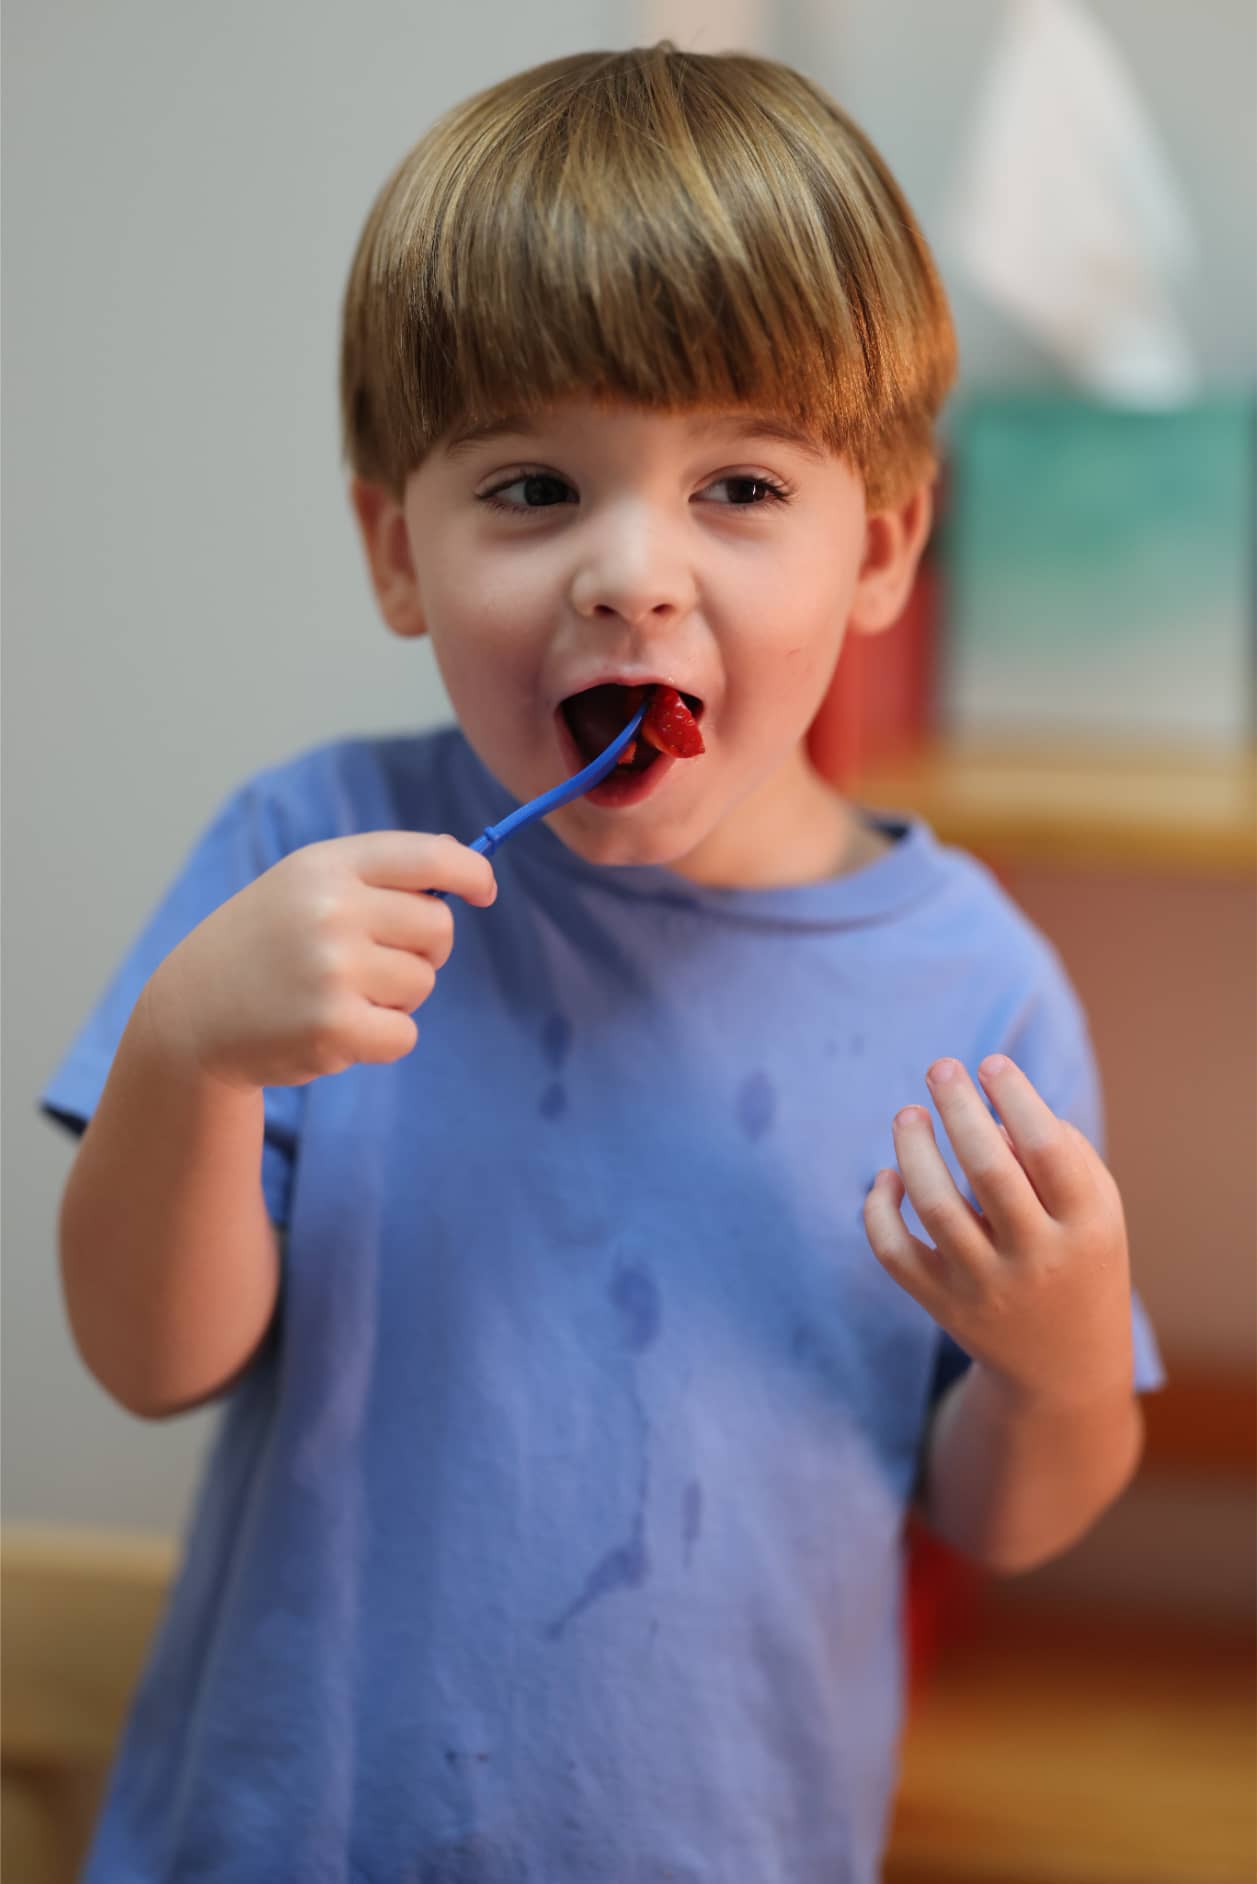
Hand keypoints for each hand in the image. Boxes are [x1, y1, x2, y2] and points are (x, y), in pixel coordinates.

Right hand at [145, 832, 496, 1090]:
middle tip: (372, 964)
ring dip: (395, 998)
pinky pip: (405, 1034)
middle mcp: (330, 910)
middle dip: (421, 951)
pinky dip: (382, 1039)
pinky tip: (336, 1030)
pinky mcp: (333, 1027)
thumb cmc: (264, 945)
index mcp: (327, 866)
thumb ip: (375, 874)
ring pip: (422, 984)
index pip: (428, 857)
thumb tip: (458, 861)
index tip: (484, 891)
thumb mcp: (305, 886)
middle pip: (438, 928)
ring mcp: (331, 969)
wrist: (192, 1014)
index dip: (471, 873)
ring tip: (337, 995)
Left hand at [862, 1055, 1134, 1411]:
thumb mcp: (1095, 1210)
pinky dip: (879, 1209)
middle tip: (940, 1068)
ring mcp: (986, 1286)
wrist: (1065, 1366)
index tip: (990, 1064)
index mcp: (1087, 1227)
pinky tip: (889, 1177)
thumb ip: (1061, 1152)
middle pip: (989, 1171)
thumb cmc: (1079, 1257)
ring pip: (935, 1206)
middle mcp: (1037, 1259)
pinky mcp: (941, 1305)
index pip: (1048, 1150)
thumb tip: (995, 1106)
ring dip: (914, 1149)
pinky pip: (894, 1251)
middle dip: (960, 1109)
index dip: (1016, 1097)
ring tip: (908, 1113)